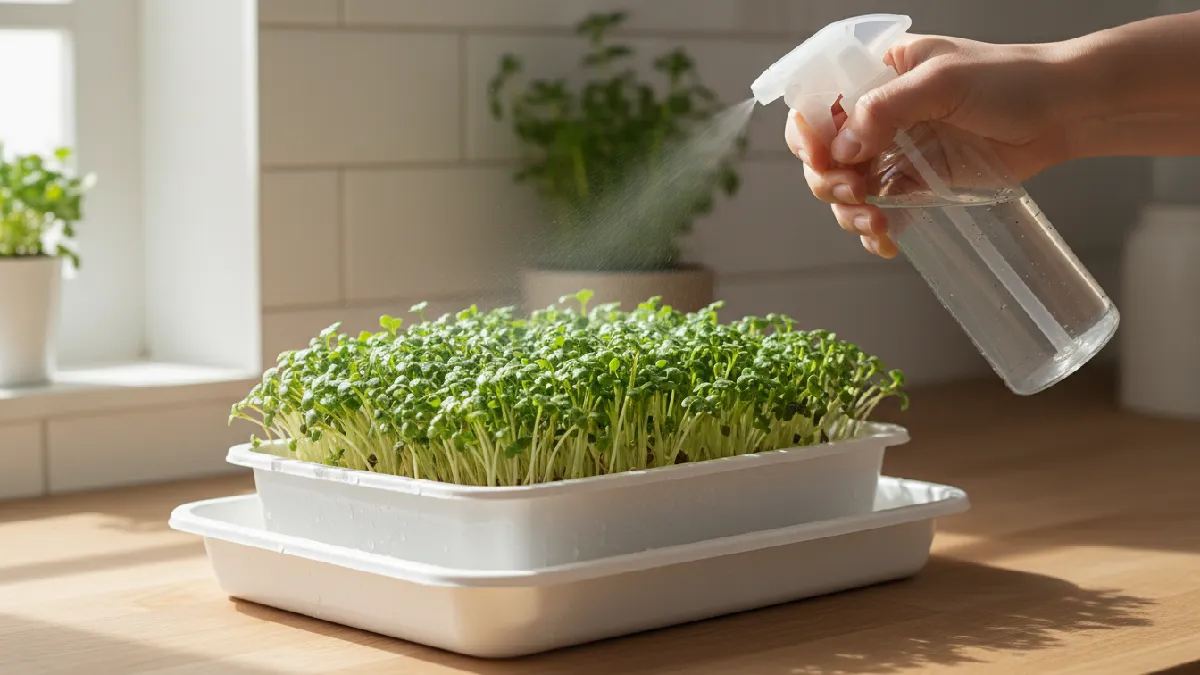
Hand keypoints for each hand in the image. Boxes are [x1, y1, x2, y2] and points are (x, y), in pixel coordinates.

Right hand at [786, 35, 1079, 257]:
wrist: (1066, 111)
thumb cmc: (1012, 80)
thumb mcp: (944, 81)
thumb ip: (888, 109)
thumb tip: (842, 147)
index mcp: (877, 74)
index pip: (818, 103)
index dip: (808, 135)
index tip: (822, 159)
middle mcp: (878, 113)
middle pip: (825, 154)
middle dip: (829, 180)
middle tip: (855, 194)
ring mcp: (896, 150)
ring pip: (846, 188)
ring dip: (849, 211)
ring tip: (875, 223)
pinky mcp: (917, 183)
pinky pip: (879, 210)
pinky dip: (874, 231)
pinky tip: (886, 240)